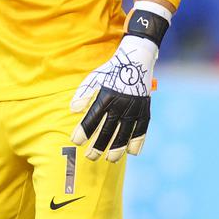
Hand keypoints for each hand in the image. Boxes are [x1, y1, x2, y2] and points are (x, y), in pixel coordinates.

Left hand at [69, 35, 157, 161]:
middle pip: (108, 129)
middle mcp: (121, 103)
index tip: (76, 141)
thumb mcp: (94, 78)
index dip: (84, 131)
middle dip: (98, 145)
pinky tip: (132, 153)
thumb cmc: (111, 70)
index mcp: (107, 95)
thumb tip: (73, 110)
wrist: (136, 59)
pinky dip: (138, 141)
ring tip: (110, 159)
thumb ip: (83, 94)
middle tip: (90, 157)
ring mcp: (135, 107)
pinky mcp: (145, 109)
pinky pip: (142, 129)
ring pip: (125, 133)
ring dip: (117, 148)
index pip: (93, 118)